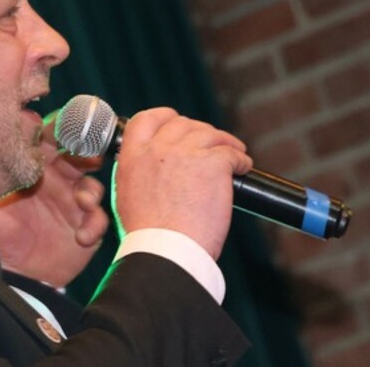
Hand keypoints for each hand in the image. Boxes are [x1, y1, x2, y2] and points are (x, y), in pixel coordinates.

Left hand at [0, 115, 107, 287]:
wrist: (8, 270)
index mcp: (36, 166)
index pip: (52, 139)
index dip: (60, 130)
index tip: (64, 130)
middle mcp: (58, 181)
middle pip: (80, 156)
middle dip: (87, 153)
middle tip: (89, 156)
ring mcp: (73, 204)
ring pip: (93, 186)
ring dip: (91, 191)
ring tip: (83, 202)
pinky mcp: (84, 228)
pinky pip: (98, 221)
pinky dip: (94, 226)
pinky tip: (81, 236)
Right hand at [113, 108, 252, 259]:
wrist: (166, 251)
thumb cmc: (148, 236)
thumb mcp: (126, 195)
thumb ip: (136, 173)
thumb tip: (150, 167)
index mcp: (133, 156)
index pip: (147, 119)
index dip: (166, 117)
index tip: (177, 122)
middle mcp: (157, 149)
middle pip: (183, 124)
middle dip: (199, 131)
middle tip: (212, 145)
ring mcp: (185, 154)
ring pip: (210, 134)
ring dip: (224, 142)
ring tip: (234, 154)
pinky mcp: (212, 164)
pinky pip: (232, 152)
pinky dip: (240, 159)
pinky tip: (243, 168)